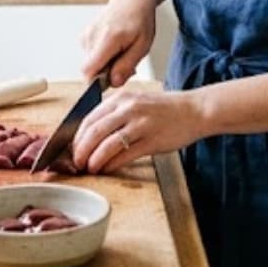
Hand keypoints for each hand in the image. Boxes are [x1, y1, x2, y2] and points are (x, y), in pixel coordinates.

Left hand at [71, 88, 208, 173]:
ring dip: (94, 159)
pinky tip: (107, 169)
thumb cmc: (166, 110)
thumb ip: (115, 114)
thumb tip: (91, 136)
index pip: (89, 118)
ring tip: (89, 168)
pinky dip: (112, 164)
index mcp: (121, 97)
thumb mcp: (137, 102)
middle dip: (80, 150)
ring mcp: (140, 123)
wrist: (195, 110)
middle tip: (76, 163)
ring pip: (106, 144)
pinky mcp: (151, 140)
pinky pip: (125, 154)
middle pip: (93, 131)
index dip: (77, 137)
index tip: (72, 149)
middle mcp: (128, 108)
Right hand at [80, 0, 156, 87]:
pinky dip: (102, 57)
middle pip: (89, 70)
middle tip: (125, 64)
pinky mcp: (85, 35)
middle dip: (106, 74)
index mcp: (107, 39)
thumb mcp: (142, 46)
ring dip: (105, 65)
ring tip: (122, 53)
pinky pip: (91, 56)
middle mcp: (92, 36)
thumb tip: (113, 82)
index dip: (97, 82)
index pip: (88, 71)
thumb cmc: (140, 20)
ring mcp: (86, 35)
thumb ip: (126, 66)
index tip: (112, 79)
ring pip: (90, 63)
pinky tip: (114, 48)